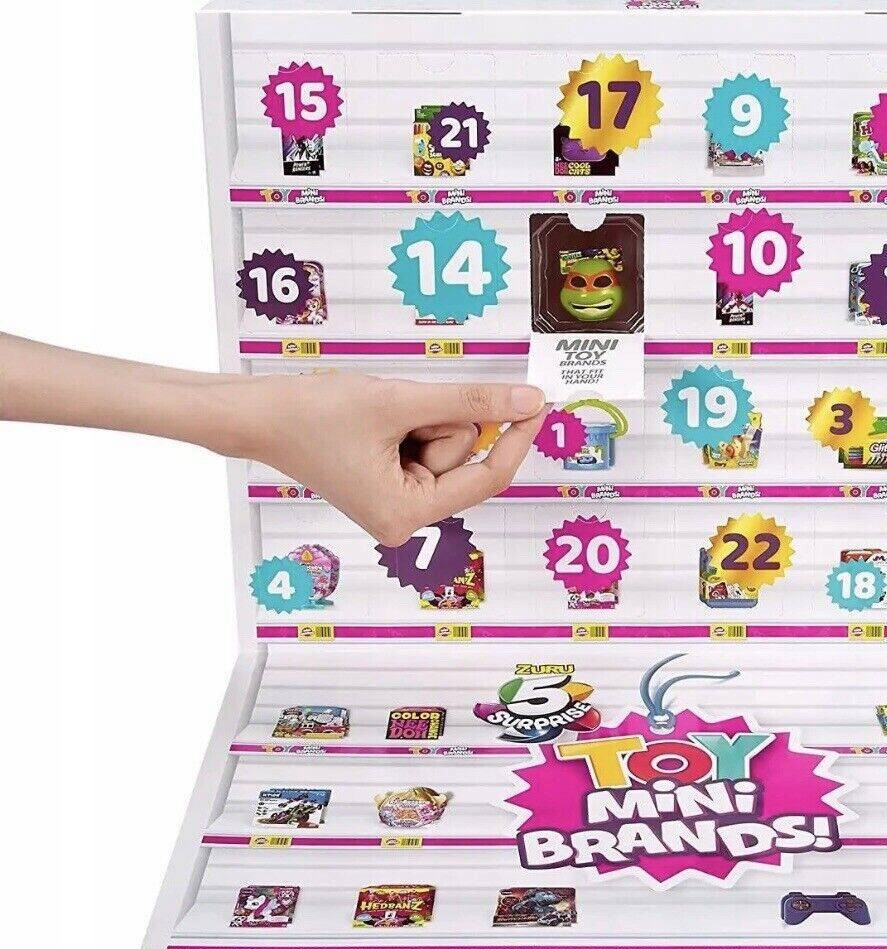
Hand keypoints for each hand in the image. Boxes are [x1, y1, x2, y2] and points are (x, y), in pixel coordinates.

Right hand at [233, 372, 545, 544]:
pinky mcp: (390, 481)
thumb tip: (526, 401)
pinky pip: (427, 443)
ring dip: (423, 418)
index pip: (486, 478)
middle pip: (465, 458)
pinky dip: (412, 422)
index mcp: (405, 515)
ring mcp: (397, 501)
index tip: (538, 405)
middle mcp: (404, 518)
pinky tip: (378, 422)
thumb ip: (471, 400)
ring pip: (448, 446)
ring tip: (378, 417)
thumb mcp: (402, 401)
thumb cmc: (312, 416)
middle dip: (442, 422)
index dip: (517, 438)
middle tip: (399, 412)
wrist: (257, 413)